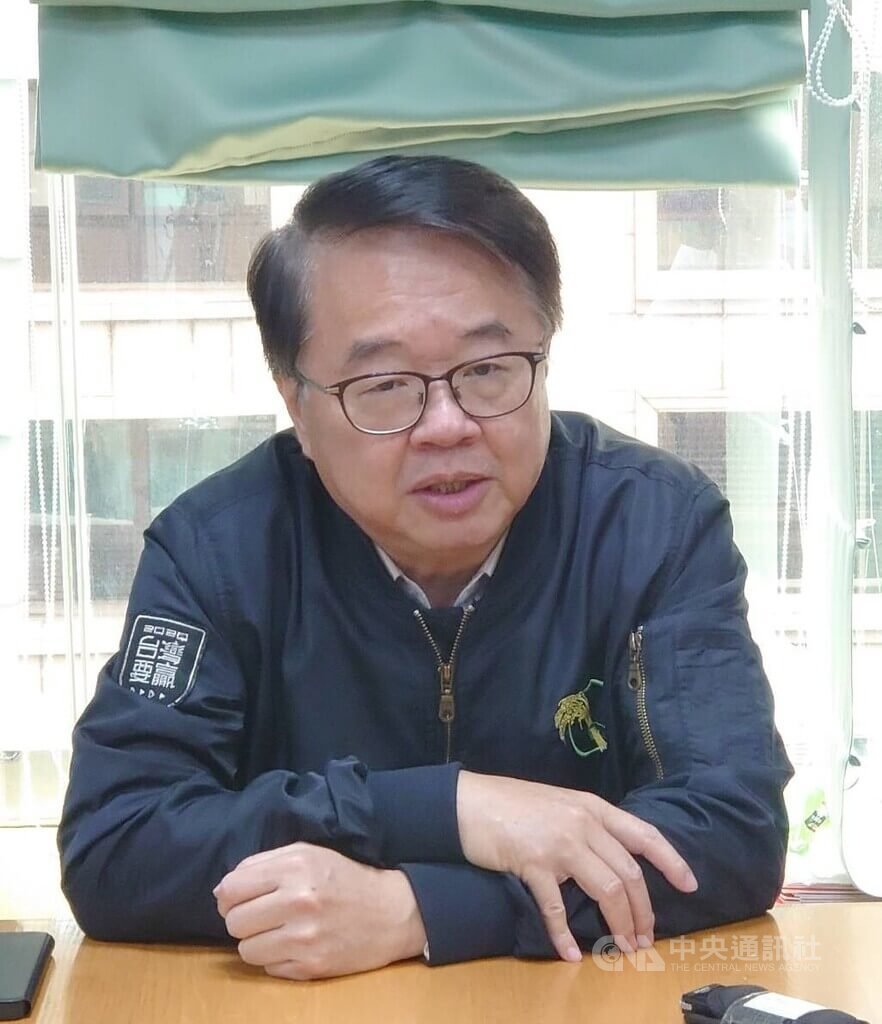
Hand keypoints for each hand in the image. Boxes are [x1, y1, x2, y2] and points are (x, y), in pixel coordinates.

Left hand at [213, 843, 426, 979]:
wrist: (391, 912)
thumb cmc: (344, 878)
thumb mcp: (308, 854)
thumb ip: (264, 864)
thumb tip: (221, 891)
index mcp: (295, 867)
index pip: (231, 888)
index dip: (229, 896)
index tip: (240, 899)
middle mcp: (298, 901)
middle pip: (234, 921)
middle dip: (242, 919)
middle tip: (263, 915)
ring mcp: (305, 937)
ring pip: (246, 949)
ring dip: (258, 941)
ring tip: (279, 930)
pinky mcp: (311, 967)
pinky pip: (268, 969)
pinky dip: (276, 959)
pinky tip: (296, 945)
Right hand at [456, 772, 697, 961]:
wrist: (468, 802)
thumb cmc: (512, 803)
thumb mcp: (559, 805)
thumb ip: (585, 826)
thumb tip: (609, 859)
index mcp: (592, 807)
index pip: (643, 834)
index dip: (671, 860)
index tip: (690, 885)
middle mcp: (582, 823)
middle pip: (628, 872)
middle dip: (643, 911)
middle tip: (646, 938)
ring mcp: (559, 843)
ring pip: (606, 890)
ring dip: (620, 924)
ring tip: (623, 948)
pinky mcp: (533, 864)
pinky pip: (557, 908)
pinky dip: (565, 935)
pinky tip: (570, 953)